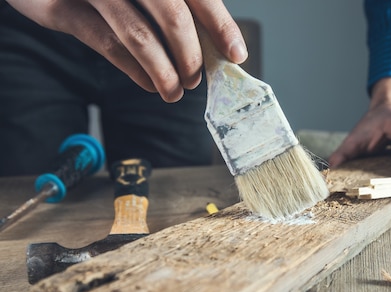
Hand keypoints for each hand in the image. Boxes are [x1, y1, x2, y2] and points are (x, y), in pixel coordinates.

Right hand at [6, 0, 247, 102]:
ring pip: (140, 35)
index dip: (220, 24)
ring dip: (164, 72)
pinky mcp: (60, 7)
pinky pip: (108, 44)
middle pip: (173, 15)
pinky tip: (149, 84)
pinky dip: (135, 71)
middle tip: (195, 80)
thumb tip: (216, 44)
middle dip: (190, 56)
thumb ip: (175, 9)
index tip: (236, 54)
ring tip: (174, 91)